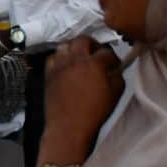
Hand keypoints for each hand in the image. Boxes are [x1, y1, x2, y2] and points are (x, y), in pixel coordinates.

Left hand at [39, 38, 124, 165]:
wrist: (69, 126)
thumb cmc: (94, 112)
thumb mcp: (115, 94)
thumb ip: (117, 76)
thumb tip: (115, 68)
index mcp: (93, 64)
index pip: (106, 52)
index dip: (113, 58)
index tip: (114, 64)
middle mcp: (75, 60)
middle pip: (83, 40)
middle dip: (93, 45)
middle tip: (96, 55)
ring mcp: (59, 65)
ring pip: (66, 45)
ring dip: (75, 48)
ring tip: (80, 59)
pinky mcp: (48, 73)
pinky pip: (53, 57)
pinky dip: (60, 57)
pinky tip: (66, 65)